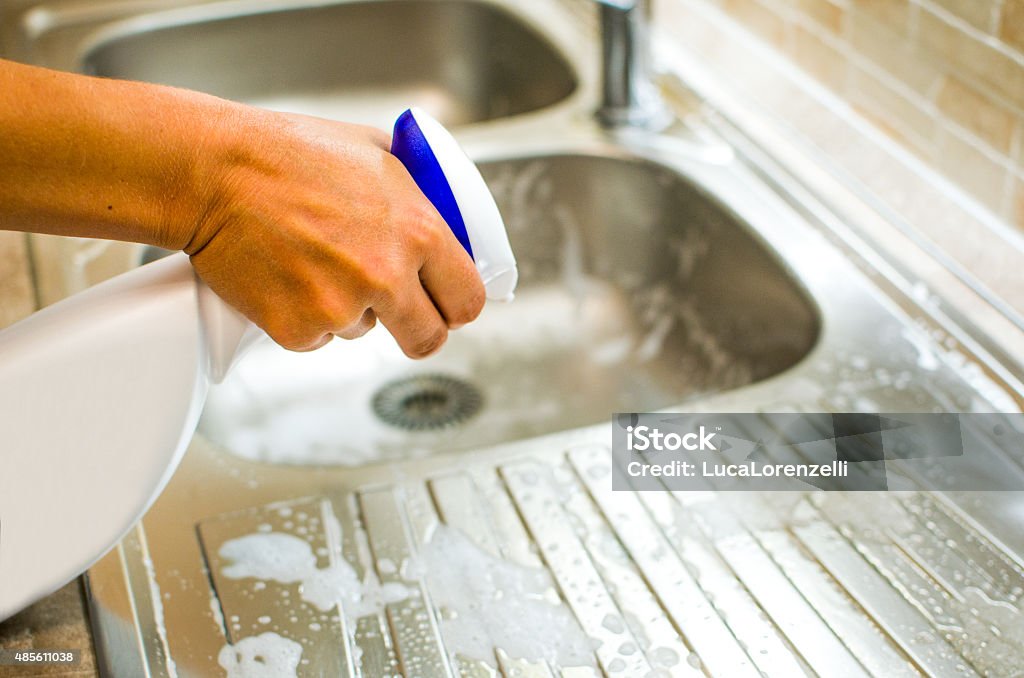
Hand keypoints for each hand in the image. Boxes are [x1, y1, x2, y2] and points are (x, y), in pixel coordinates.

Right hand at [185, 110, 485, 356]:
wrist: (214, 172)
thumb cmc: (290, 153)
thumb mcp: (377, 154)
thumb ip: (418, 194)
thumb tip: (445, 218)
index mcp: (420, 231)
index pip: (468, 300)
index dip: (457, 305)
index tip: (445, 303)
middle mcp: (387, 275)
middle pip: (429, 339)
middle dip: (417, 329)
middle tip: (397, 311)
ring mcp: (341, 308)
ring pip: (365, 332)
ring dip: (350, 310)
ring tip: (315, 261)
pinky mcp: (297, 330)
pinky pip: (317, 338)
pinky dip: (305, 316)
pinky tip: (287, 275)